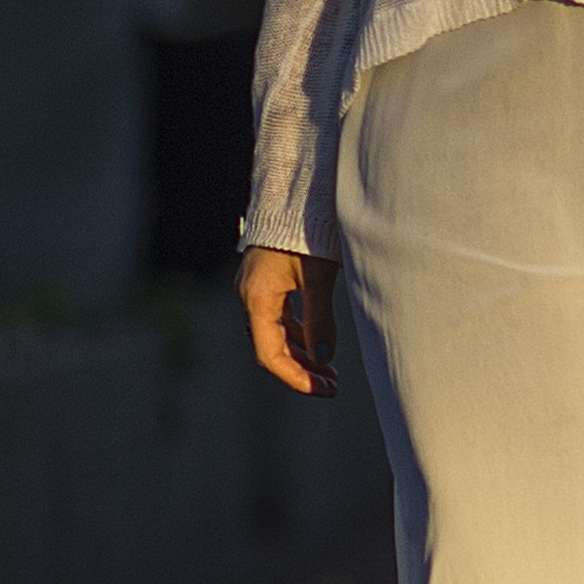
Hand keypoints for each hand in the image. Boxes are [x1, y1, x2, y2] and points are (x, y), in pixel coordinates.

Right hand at [240, 246, 343, 395]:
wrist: (297, 193)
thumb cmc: (308, 232)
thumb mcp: (319, 278)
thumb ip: (320, 319)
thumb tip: (324, 359)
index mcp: (257, 297)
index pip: (269, 354)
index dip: (295, 377)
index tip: (322, 390)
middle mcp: (251, 295)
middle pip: (271, 347)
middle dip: (302, 369)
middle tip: (332, 386)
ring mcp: (258, 288)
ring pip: (277, 333)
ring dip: (302, 354)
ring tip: (331, 371)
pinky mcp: (269, 280)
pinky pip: (281, 318)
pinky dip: (300, 334)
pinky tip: (321, 344)